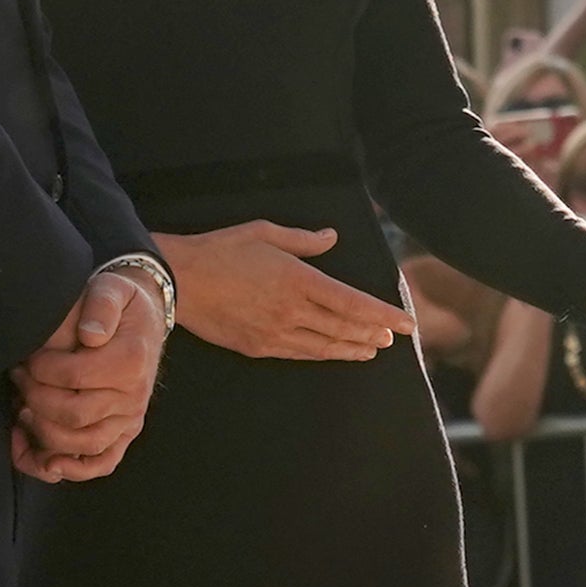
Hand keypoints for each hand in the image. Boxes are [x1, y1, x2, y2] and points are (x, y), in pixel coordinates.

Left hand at [9, 269, 164, 482]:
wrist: (145, 318)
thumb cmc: (120, 303)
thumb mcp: (111, 289)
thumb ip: (100, 307)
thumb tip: (89, 336)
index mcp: (129, 361)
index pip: (74, 376)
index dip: (39, 370)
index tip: (23, 359)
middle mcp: (134, 397)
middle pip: (74, 415)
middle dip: (34, 399)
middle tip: (16, 378)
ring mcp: (130, 420)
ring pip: (84, 445)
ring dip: (44, 434)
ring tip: (21, 411)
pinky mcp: (125, 434)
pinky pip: (103, 463)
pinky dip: (72, 470)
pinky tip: (45, 463)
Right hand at [163, 223, 416, 362]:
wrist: (178, 280)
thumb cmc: (218, 250)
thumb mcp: (261, 232)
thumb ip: (301, 239)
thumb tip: (331, 237)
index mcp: (298, 279)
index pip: (353, 303)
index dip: (384, 314)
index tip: (407, 322)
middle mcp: (293, 310)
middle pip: (345, 328)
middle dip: (374, 334)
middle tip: (392, 337)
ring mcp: (277, 333)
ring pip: (327, 346)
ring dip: (354, 348)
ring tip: (373, 349)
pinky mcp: (260, 347)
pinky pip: (301, 354)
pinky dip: (324, 354)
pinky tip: (333, 353)